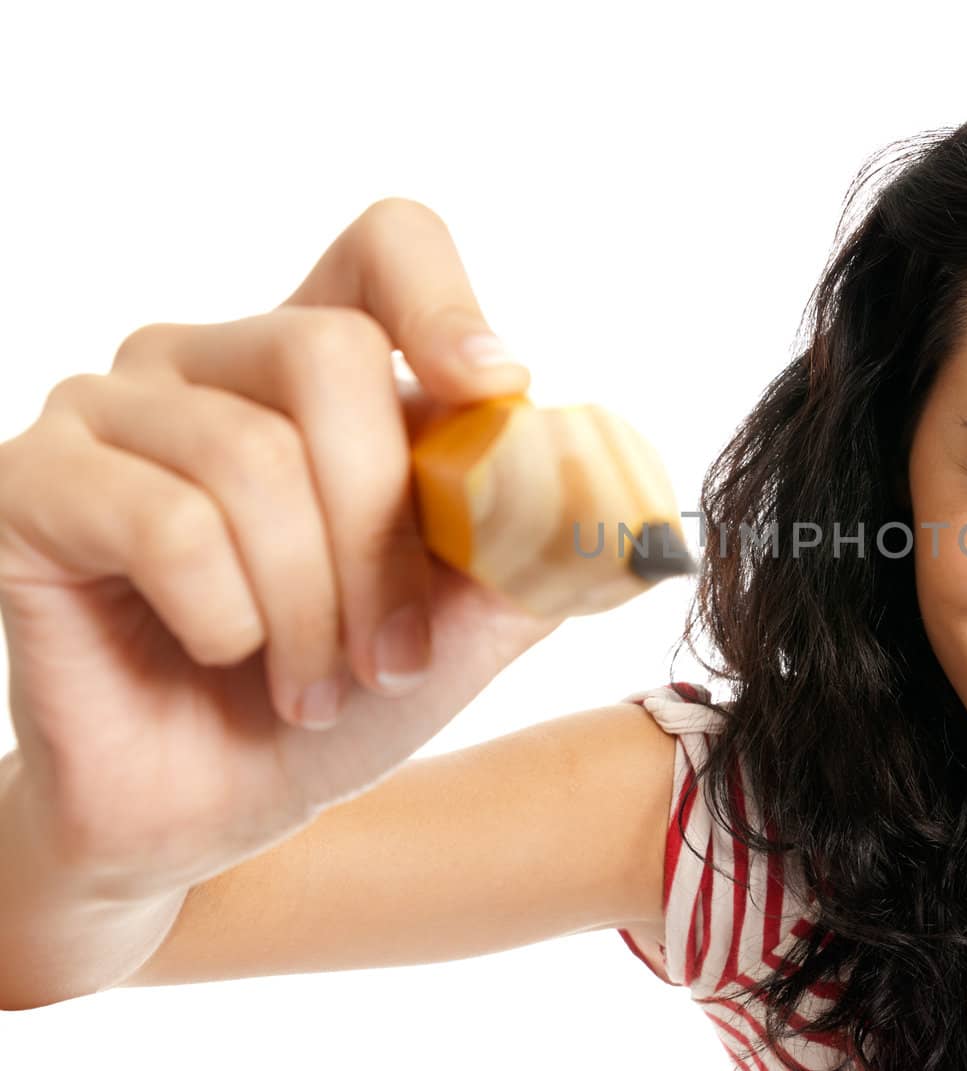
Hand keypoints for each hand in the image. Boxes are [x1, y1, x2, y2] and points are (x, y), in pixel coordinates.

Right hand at [0, 198, 564, 899]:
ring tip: (318, 686)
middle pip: (331, 355)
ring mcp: (111, 409)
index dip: (445, 300)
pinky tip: (226, 655)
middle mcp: (210, 358)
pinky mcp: (33, 483)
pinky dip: (228, 615)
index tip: (493, 390)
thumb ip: (542, 550)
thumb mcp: (470, 622)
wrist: (216, 806)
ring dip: (316, 602)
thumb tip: (641, 521)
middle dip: (385, 532)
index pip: (385, 245)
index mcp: (321, 367)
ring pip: (252, 454)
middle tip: (395, 655)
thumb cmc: (340, 694)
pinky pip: (164, 519)